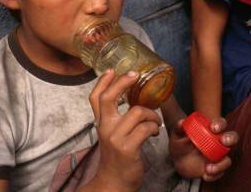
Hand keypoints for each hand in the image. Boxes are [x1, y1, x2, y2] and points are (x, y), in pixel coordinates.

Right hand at [89, 70, 162, 190]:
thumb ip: (117, 118)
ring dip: (152, 115)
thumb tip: (134, 98)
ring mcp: (115, 138)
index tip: (112, 70)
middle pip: (109, 98)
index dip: (102, 82)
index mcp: (101, 123)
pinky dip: (154, 128)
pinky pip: (146, 128)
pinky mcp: (127, 148)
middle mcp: (105, 128)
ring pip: (137, 112)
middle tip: (135, 75)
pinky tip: (154, 133)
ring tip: (155, 121)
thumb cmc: (117, 156)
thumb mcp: (112, 134)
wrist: (114, 182)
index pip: (95, 98)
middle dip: (122, 83)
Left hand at [168, 117, 237, 181]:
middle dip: (230, 138)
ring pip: (227, 159)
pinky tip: (205, 176)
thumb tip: (181, 122)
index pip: (220, 124)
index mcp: (211, 130)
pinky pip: (220, 173)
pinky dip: (214, 176)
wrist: (178, 159)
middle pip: (232, 138)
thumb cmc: (180, 143)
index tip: (213, 128)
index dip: (219, 124)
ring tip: (208, 168)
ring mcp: (218, 156)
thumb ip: (179, 127)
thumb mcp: (177, 134)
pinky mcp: (215, 168)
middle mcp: (218, 142)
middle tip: (224, 141)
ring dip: (221, 164)